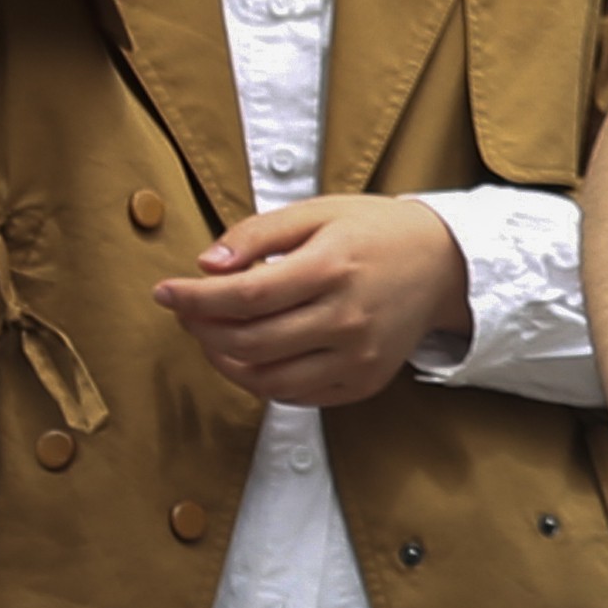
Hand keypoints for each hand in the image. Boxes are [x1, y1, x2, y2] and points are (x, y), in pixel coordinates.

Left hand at [154, 195, 470, 407]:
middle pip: (250, 342)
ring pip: (267, 379)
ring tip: (211, 334)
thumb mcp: (318, 211)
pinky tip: (250, 353)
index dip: (195, 299)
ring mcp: (357, 357)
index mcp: (333, 267)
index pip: (246, 296)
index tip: (164, 292)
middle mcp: (347, 318)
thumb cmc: (374, 231)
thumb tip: (206, 265)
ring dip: (224, 360)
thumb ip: (259, 234)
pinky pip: (295, 395)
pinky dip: (260, 379)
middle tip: (186, 311)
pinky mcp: (363, 382)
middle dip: (202, 329)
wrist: (442, 263)